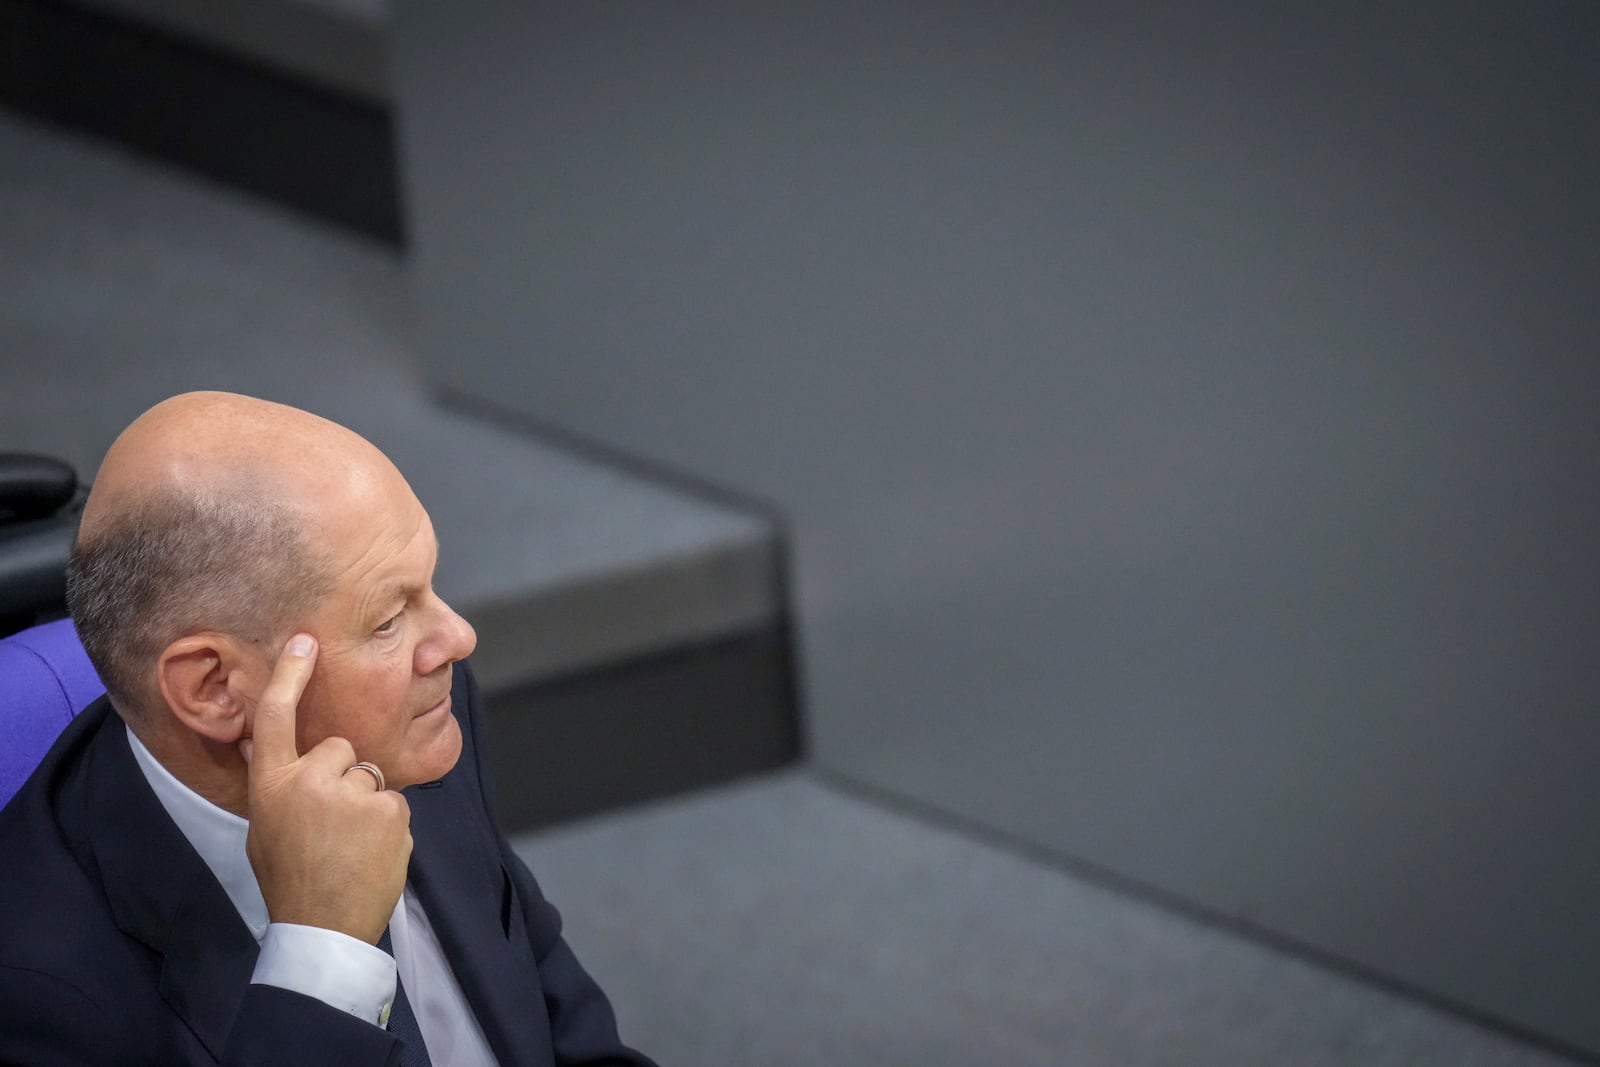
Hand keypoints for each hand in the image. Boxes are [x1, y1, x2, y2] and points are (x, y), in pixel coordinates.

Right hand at [240, 633, 411, 943]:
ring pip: (371, 778)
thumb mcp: (265, 826)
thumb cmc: (290, 877)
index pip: (276, 718)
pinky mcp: (388, 809)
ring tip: (349, 846)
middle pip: (342, 749)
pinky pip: (393, 802)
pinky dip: (388, 826)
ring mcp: (351, 794)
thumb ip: (276, 782)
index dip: (290, 676)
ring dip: (368, 805)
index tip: (305, 640)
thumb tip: (265, 742)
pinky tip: (369, 854)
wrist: (323, 928)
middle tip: (331, 825)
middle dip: (344, 778)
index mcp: (271, 784)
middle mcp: (309, 780)